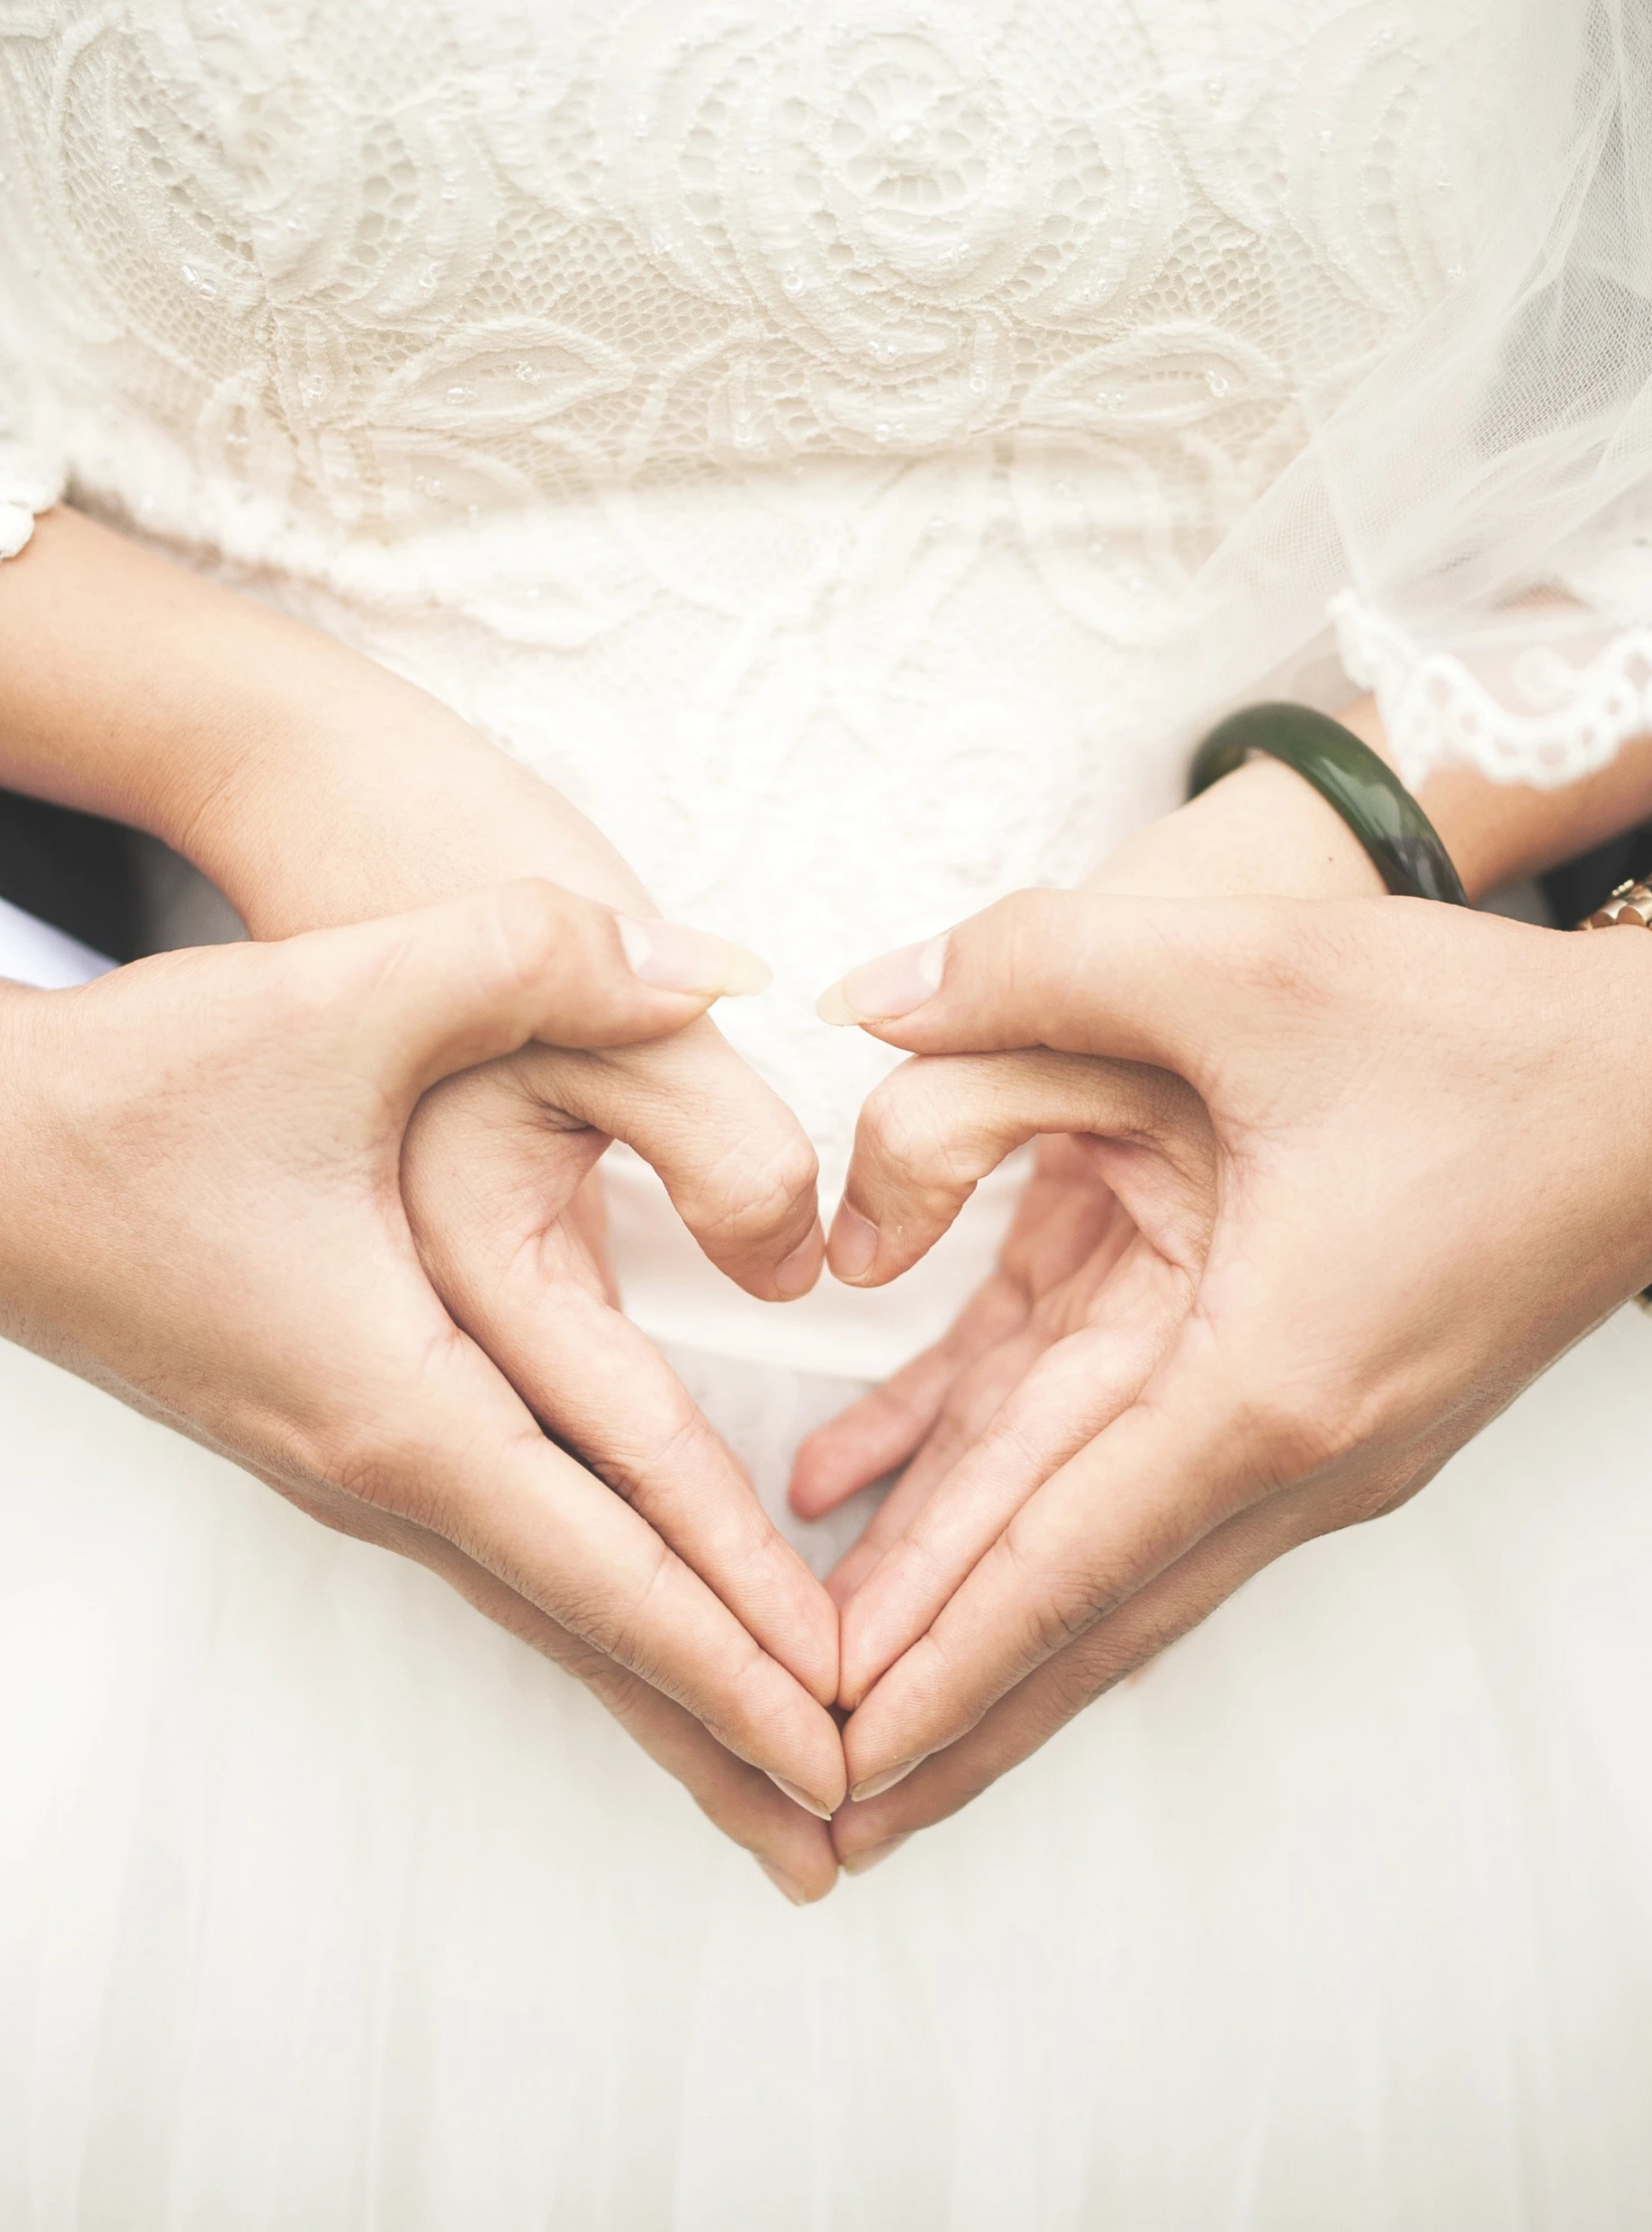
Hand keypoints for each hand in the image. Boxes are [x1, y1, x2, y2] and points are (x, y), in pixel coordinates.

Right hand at [0, 884, 846, 1897]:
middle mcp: (378, 1466)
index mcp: (400, 1400)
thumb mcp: (344, 996)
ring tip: (761, 1776)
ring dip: (661, 1688)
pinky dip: (593, 1611)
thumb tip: (722, 964)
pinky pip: (502, 1551)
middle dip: (718, 1730)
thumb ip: (539, 958)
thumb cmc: (135, 1091)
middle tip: (843, 1836)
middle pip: (585, 1631)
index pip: (605, 1559)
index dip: (735, 1648)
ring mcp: (351, 1463)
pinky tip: (635, 1625)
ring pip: (544, 1603)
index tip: (841, 1739)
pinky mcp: (337, 1429)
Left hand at [788, 753, 1377, 1780]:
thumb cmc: (1482, 1040)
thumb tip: (864, 1004)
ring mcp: (1312, 1446)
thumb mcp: (1244, 963)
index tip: (834, 1757)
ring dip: (985, 1642)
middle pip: (1081, 1616)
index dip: (933, 1661)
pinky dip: (1035, 1522)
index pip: (1060, 1562)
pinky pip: (1143, 1489)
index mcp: (1265, 1380)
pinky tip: (916, 1500)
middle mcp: (1294, 1452)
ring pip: (1109, 1571)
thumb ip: (1034, 967)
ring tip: (869, 1718)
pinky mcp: (1312, 1406)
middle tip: (820, 1801)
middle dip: (945, 1715)